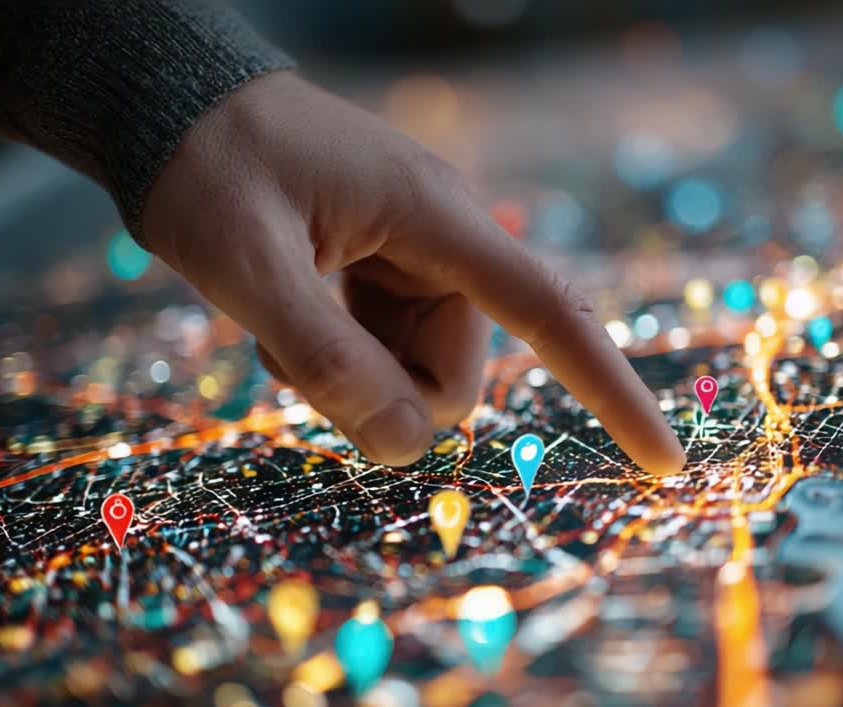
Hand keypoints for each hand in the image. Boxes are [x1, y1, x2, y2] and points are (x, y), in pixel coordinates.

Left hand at [141, 71, 684, 474]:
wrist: (177, 108)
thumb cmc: (209, 171)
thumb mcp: (248, 269)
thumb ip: (326, 361)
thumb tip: (409, 445)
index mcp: (435, 219)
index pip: (551, 315)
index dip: (612, 394)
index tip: (665, 461)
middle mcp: (444, 239)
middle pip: (459, 371)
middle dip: (389, 396)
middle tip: (299, 363)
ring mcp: (415, 257)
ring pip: (419, 370)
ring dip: (354, 377)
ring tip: (282, 324)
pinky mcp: (387, 271)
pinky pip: (389, 351)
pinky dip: (342, 360)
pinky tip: (289, 320)